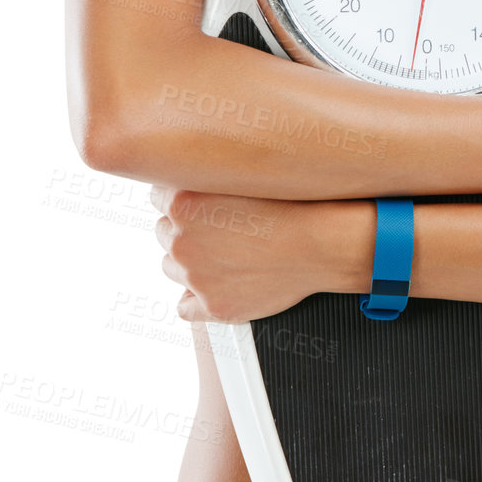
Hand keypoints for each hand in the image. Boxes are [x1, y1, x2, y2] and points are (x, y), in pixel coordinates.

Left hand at [149, 185, 373, 324]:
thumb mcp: (242, 174)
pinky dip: (196, 301)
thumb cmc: (292, 204)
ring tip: (226, 256)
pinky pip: (185, 308)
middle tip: (220, 230)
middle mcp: (179, 239)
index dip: (183, 200)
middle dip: (185, 231)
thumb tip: (181, 177)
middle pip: (163, 233)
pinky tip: (216, 288)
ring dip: (190, 263)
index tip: (204, 204)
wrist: (322, 243)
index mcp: (181, 201)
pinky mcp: (212, 305)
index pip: (158, 198)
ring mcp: (194, 276)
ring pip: (172, 268)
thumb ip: (205, 175)